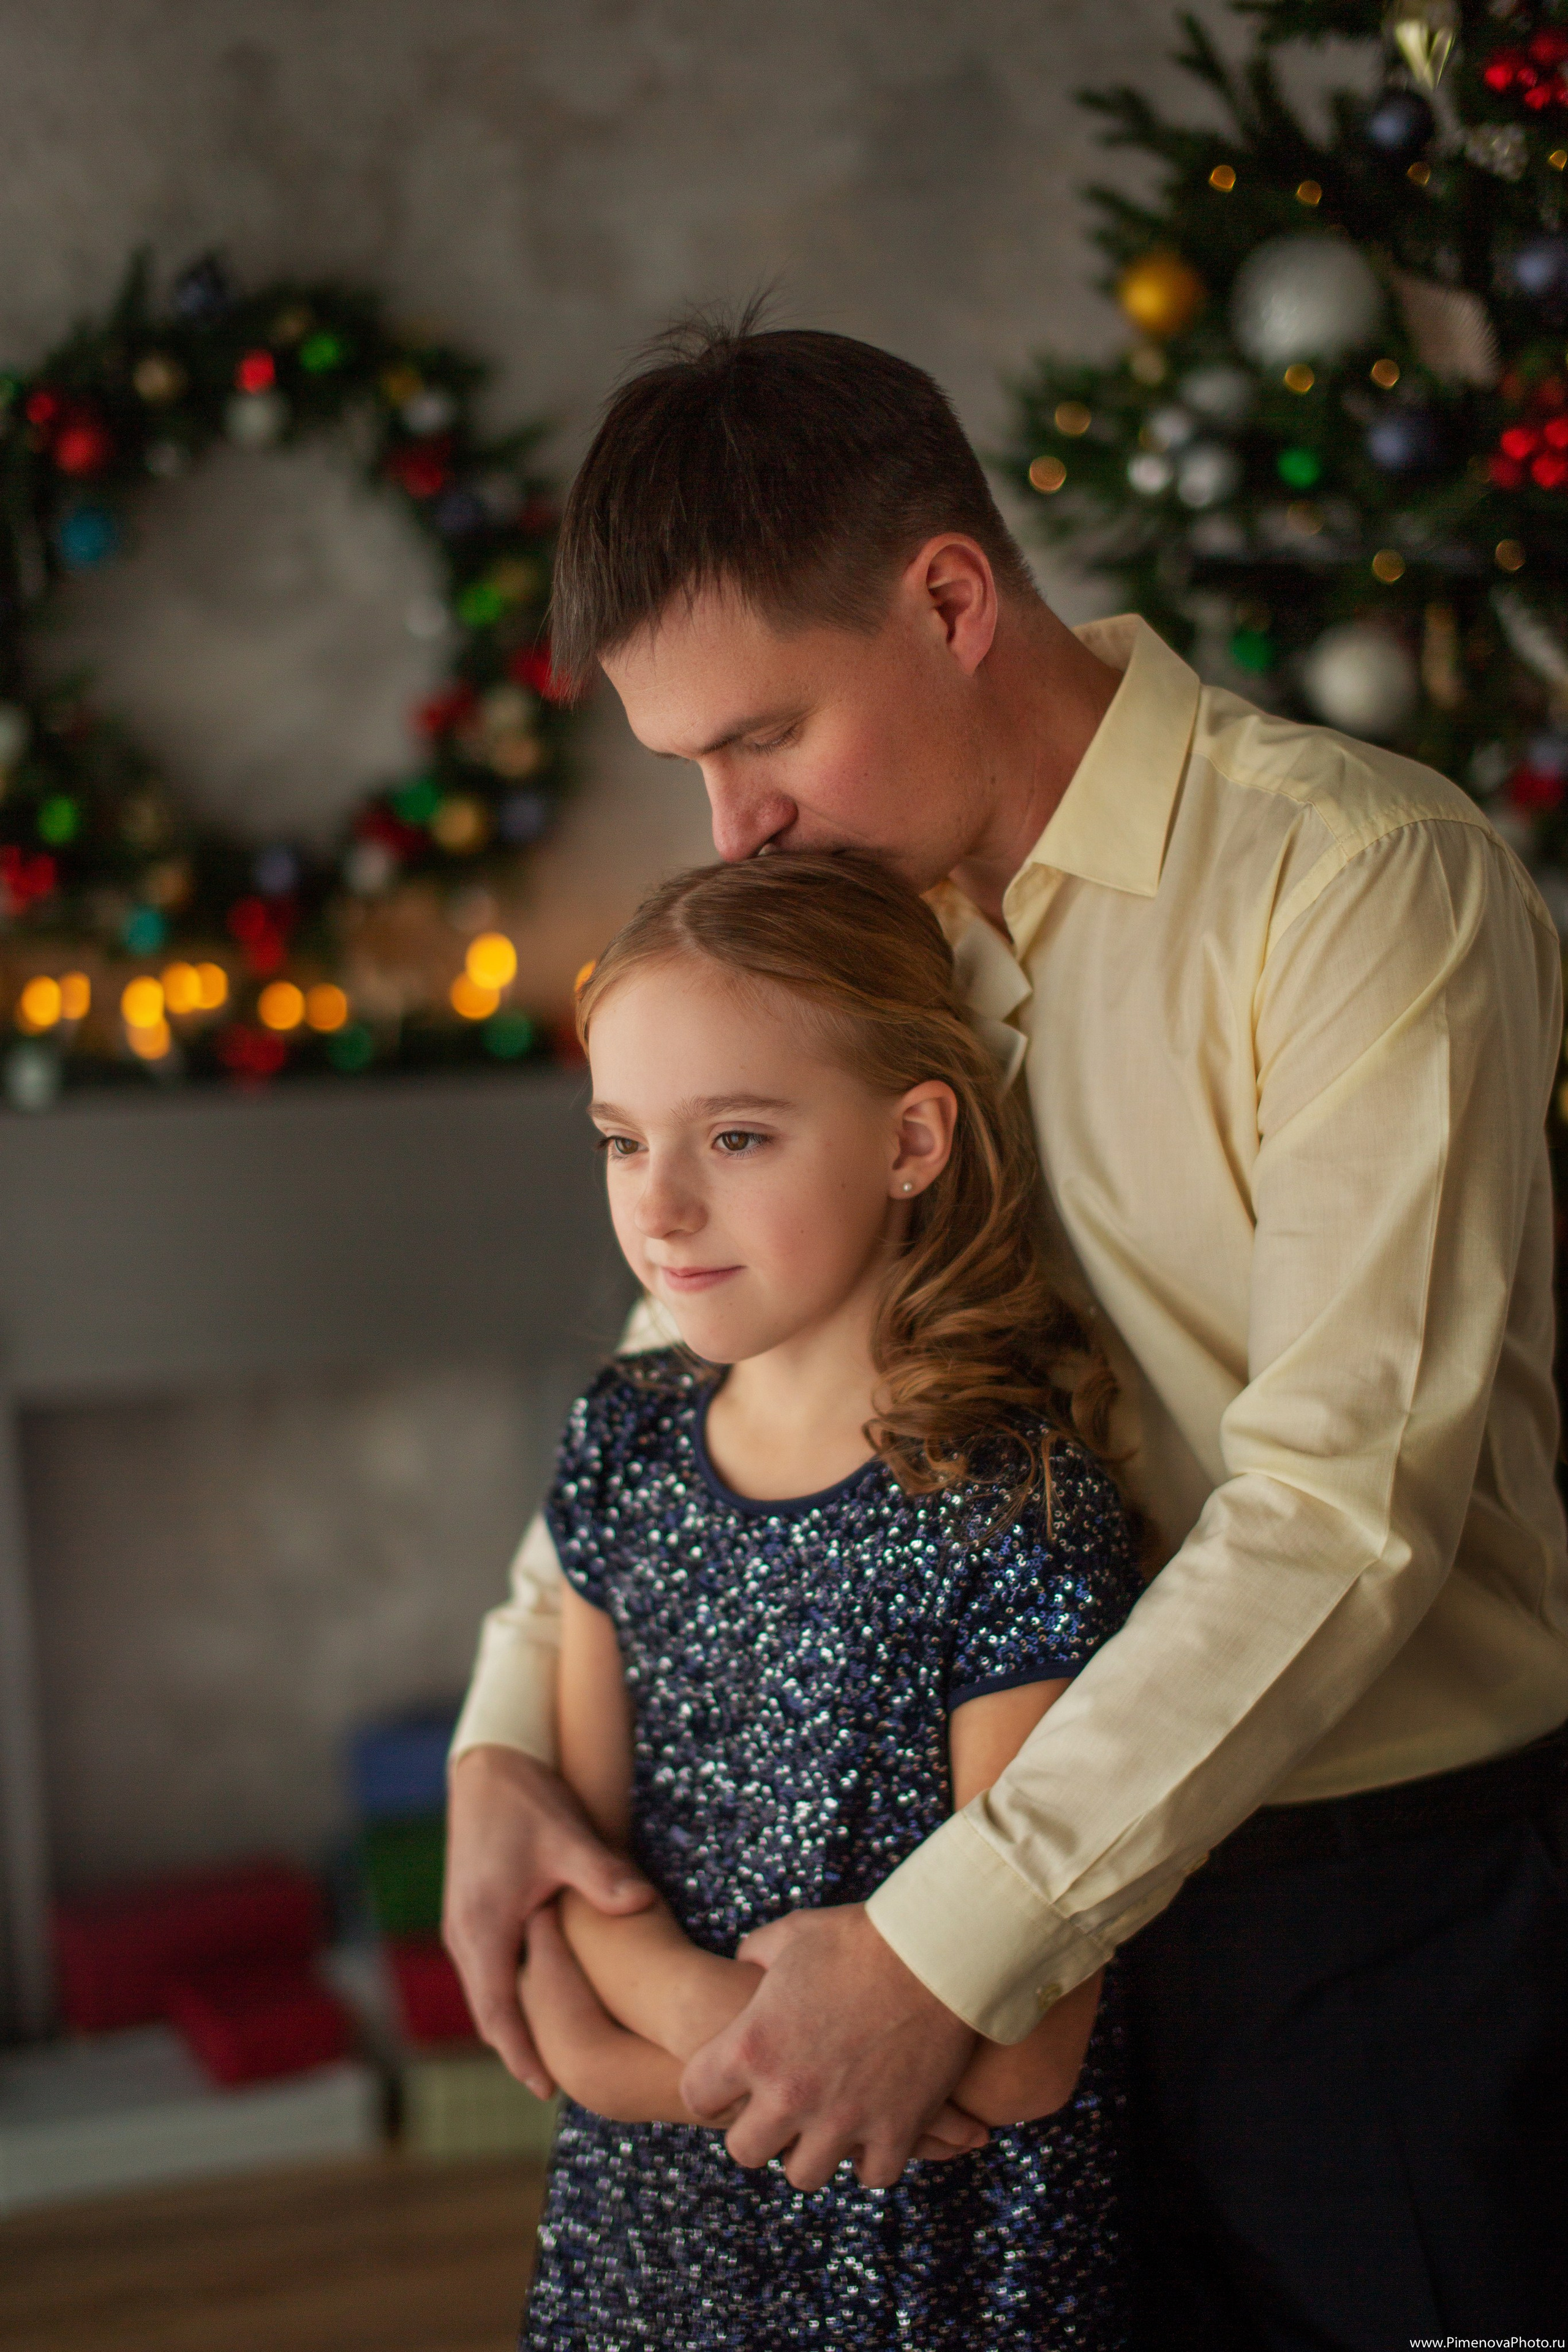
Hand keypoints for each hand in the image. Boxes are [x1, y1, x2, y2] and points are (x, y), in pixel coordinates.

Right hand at [443, 1745, 653, 2096]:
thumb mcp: (566, 1837)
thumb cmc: (526, 1800)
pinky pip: (490, 1968)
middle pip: (490, 2012)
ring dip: (516, 2021)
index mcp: (484, 1927)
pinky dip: (511, 1992)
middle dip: (521, 2048)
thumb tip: (642, 1905)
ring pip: (489, 1990)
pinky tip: (544, 1997)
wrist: (488, 1764)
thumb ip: (602, 1877)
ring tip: (555, 2054)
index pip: (497, 2012)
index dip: (521, 2054)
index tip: (546, 2090)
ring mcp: (465, 1924)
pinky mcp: (473, 1911)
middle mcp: (466, 1933)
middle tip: (561, 2085)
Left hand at [678, 1902, 984, 2191]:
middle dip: (758, 2131)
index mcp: (752, 2045)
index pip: (697, 2095)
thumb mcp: (791, 1935)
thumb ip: (756, 1955)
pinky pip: (872, 2176)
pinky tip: (875, 2130)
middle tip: (780, 2110)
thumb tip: (746, 1964)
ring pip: (804, 2174)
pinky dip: (872, 2158)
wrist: (935, 1952)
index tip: (728, 2085)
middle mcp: (788, 2093)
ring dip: (813, 2150)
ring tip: (827, 2123)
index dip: (710, 2089)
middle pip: (745, 2151)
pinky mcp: (895, 2131)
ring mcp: (843, 2119)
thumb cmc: (859, 1937)